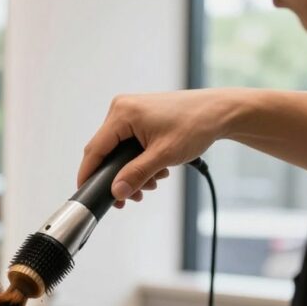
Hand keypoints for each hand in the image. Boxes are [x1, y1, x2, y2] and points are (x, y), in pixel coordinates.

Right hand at [80, 89, 239, 207]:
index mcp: (122, 113)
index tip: (85, 192)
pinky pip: (129, 144)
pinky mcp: (140, 117)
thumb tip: (116, 192)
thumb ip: (136, 175)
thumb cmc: (196, 124)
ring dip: (132, 172)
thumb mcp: (164, 155)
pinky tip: (155, 170)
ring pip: (118, 151)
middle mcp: (122, 109)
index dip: (88, 173)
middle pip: (106, 152)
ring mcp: (130, 112)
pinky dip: (139, 161)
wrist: (221, 112)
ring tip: (152, 182)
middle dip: (118, 177)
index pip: (95, 149)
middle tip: (132, 196)